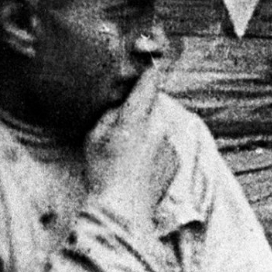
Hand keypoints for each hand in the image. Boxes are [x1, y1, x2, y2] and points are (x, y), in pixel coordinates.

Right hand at [84, 66, 176, 225]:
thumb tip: (121, 105)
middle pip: (152, 107)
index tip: (151, 61)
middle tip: (123, 131)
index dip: (150, 71)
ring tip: (129, 157)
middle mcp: (158, 126)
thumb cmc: (102, 173)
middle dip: (140, 113)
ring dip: (148, 134)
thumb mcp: (94, 138)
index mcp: (135, 118)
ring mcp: (170, 143)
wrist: (124, 210)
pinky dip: (155, 151)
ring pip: (158, 128)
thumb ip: (110, 115)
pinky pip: (165, 146)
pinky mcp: (177, 158)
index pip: (149, 84)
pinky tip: (140, 168)